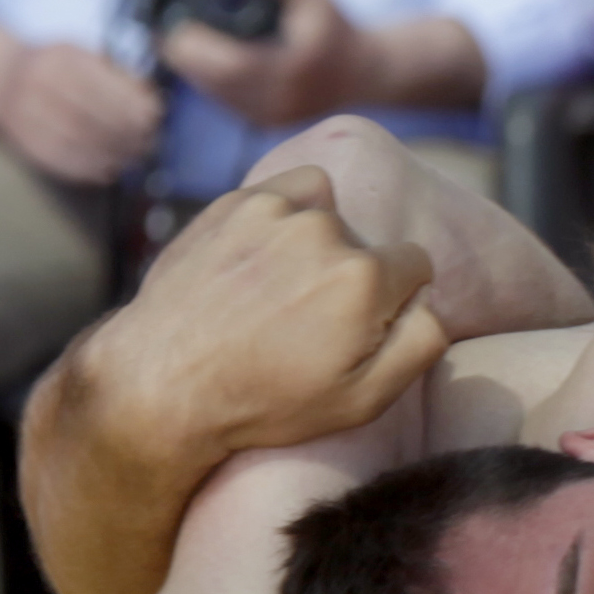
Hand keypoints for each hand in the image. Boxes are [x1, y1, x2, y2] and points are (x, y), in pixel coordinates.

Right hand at [0, 37, 168, 189]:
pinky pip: (59, 158)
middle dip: (127, 131)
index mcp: (60, 59)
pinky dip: (89, 168)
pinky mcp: (21, 138)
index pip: (102, 85)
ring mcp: (26, 112)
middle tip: (150, 140)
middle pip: (91, 114)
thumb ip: (114, 72)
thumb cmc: (54, 66)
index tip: (154, 114)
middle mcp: (39, 84)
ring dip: (112, 152)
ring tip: (135, 156)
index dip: (131, 103)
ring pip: (78, 139)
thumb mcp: (81, 55)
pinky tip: (109, 170)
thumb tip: (148, 94)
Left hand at [100, 164, 451, 458]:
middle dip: (351, 276)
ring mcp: (275, 212)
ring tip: (277, 294)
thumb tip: (431, 303)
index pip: (417, 264)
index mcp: (365, 278)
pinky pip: (289, 192)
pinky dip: (286, 217)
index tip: (357, 329)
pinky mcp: (235, 202)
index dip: (394, 300)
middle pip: (368, 244)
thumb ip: (421, 344)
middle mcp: (325, 232)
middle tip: (305, 323)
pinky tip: (260, 261)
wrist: (161, 383)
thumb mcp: (363, 401)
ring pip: (329, 215)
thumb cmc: (264, 402)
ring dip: (316, 247)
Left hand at [158, 0, 382, 130]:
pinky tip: (200, 62)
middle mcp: (283, 99)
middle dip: (183, 57)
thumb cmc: (335, 28)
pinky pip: (226, 103)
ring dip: (191, 70)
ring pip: (216, 96)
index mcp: (294, 68)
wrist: (367, 73)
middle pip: (215, 83)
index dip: (192, 48)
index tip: (171, 24)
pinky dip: (208, 82)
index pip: (228, 66)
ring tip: (177, 43)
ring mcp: (275, 116)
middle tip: (164, 32)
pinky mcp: (267, 123)